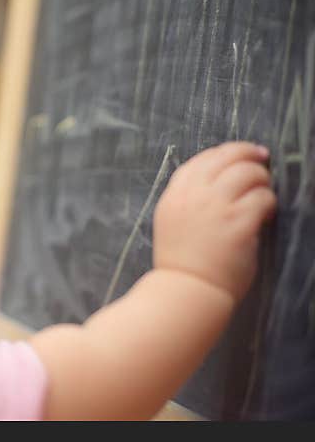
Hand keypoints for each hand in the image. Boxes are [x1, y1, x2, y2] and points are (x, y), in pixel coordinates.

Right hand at [153, 142, 276, 301]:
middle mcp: (194, 196)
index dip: (226, 152)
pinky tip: (266, 215)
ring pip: (249, 173)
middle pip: (227, 157)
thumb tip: (219, 178)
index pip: (203, 158)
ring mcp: (217, 208)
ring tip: (262, 195)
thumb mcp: (171, 220)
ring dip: (262, 180)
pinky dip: (269, 203)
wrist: (187, 289)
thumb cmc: (181, 261)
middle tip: (262, 162)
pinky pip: (263, 198)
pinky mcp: (239, 223)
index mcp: (175, 194)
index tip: (242, 155)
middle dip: (249, 155)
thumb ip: (188, 197)